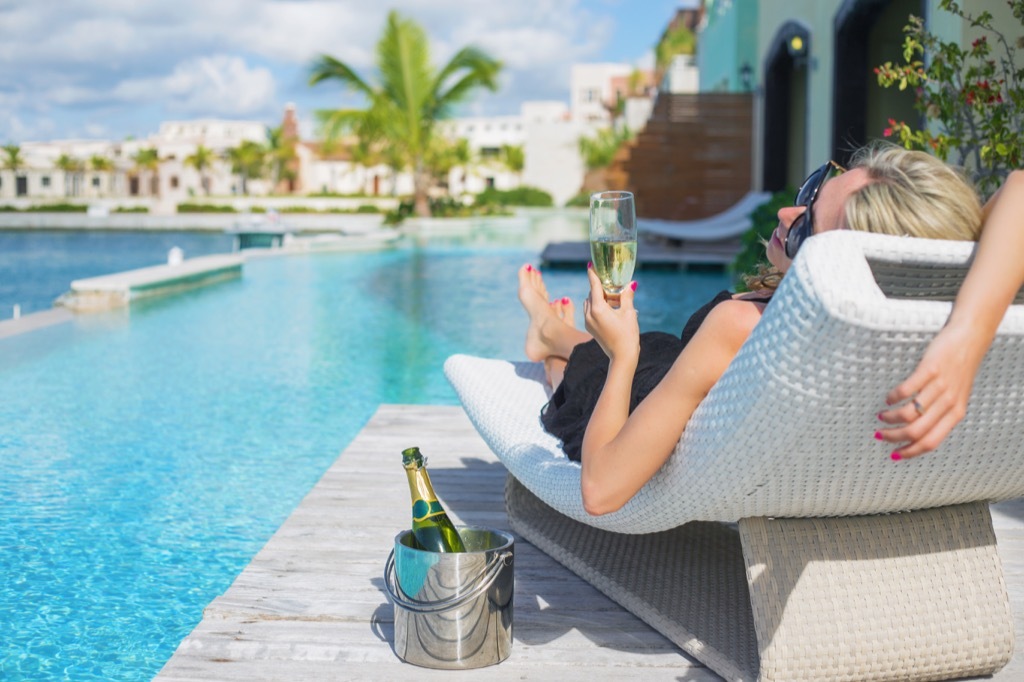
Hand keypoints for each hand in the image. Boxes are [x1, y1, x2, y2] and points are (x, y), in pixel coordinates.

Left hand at [582, 265, 638, 362]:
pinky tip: (610, 309)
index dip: (593, 275)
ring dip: (599, 298)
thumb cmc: (627, 335)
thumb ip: (627, 296)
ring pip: (589, 302)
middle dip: (600, 288)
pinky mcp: (590, 328)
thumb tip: (631, 284)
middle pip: (592, 294)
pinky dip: (597, 306)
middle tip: (612, 284)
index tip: (590, 265)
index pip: (594, 286)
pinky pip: (590, 311)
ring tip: (613, 299)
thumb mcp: (629, 313)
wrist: (622, 356)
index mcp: (598, 309)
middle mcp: (589, 314)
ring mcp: (588, 322)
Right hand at [877, 322, 986, 458]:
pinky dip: (893, 397)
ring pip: (909, 414)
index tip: (894, 453)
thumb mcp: (957, 397)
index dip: (910, 451)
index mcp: (956, 414)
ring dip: (890, 418)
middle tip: (880, 434)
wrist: (970, 339)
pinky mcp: (930, 370)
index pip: (931, 442)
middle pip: (916, 431)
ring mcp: (940, 386)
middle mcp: (949, 403)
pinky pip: (906, 390)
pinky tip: (888, 398)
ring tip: (882, 415)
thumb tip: (918, 432)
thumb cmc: (960, 368)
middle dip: (894, 437)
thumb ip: (942, 414)